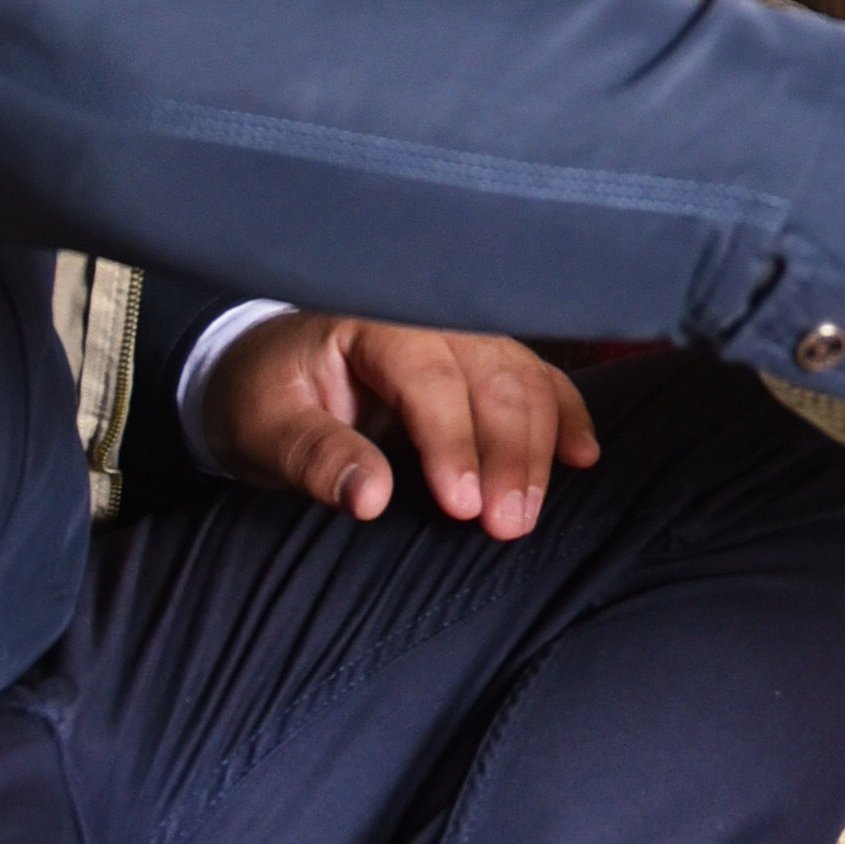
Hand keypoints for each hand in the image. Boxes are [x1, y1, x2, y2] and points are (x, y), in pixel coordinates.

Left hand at [205, 314, 599, 538]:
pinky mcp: (480, 362)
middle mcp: (429, 318)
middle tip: (508, 525)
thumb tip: (368, 497)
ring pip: (523, 378)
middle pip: (492, 375)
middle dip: (509, 452)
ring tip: (528, 512)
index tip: (463, 507)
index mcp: (372, 319)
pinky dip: (563, 414)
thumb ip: (314, 456)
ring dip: (538, 445)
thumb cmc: (262, 397)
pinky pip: (536, 379)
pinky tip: (582, 454)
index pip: (429, 376)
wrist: (264, 369)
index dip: (452, 441)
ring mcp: (463, 337)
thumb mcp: (264, 428)